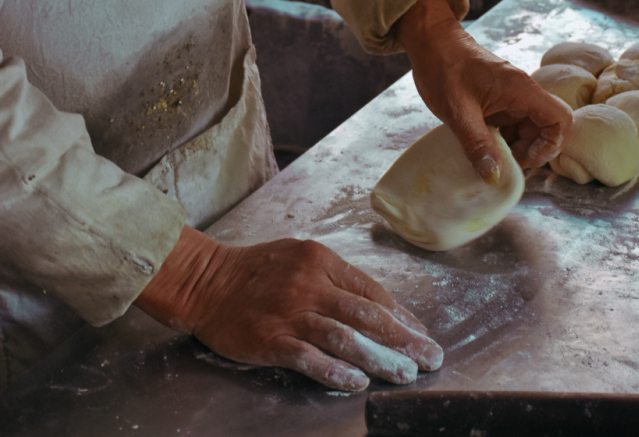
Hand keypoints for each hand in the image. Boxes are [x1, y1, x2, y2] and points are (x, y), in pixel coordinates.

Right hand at [136, 226, 442, 391]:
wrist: (207, 281)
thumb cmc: (258, 269)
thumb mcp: (300, 257)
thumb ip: (335, 278)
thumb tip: (376, 306)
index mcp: (321, 260)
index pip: (371, 290)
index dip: (401, 315)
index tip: (422, 333)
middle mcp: (309, 283)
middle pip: (366, 313)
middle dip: (403, 338)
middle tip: (430, 357)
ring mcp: (290, 312)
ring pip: (344, 336)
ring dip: (379, 358)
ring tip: (404, 374)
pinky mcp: (270, 339)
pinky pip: (309, 357)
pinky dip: (335, 371)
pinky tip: (357, 383)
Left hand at [396, 0, 572, 180]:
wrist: (430, 40)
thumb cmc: (443, 67)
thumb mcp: (458, 111)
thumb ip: (477, 144)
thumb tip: (494, 177)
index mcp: (521, 89)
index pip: (560, 119)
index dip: (550, 145)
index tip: (520, 158)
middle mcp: (521, 92)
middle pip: (545, 128)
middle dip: (528, 151)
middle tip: (500, 163)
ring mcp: (510, 95)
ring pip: (527, 128)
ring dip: (513, 146)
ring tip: (487, 156)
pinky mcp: (497, 99)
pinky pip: (510, 123)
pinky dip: (500, 138)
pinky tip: (479, 144)